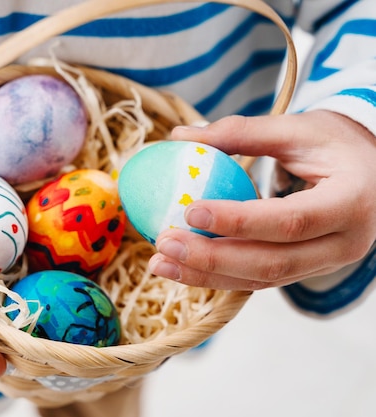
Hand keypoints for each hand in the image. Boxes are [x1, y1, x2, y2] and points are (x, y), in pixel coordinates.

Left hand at [148, 110, 375, 289]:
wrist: (374, 171)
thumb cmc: (336, 143)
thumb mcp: (297, 129)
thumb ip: (241, 132)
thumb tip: (179, 134)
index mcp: (349, 202)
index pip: (289, 220)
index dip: (238, 220)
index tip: (189, 210)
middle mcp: (344, 243)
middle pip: (272, 263)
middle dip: (212, 258)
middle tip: (164, 243)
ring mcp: (326, 262)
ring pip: (262, 280)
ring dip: (206, 275)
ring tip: (160, 263)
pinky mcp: (306, 269)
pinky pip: (260, 279)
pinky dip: (219, 276)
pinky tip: (182, 268)